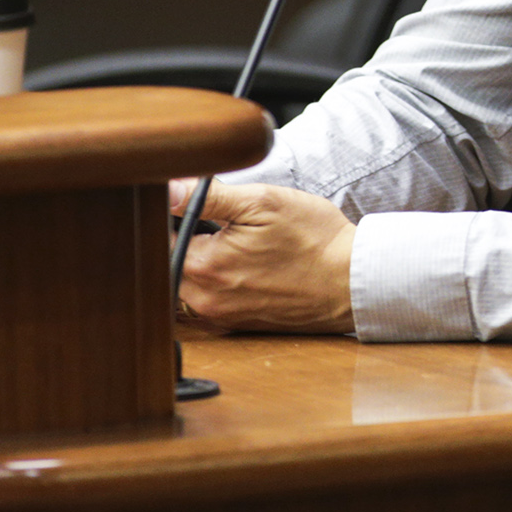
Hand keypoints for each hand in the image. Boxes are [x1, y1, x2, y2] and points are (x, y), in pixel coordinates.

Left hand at [170, 178, 355, 333]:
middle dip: (180, 238)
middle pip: (166, 262)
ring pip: (183, 283)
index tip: (192, 202)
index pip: (159, 234)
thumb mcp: (263, 202)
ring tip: (227, 241)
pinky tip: (242, 264)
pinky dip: (213, 281)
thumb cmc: (314, 239)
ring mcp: (219, 317)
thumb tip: (166, 186)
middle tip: (210, 219)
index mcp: (204, 266)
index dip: (170, 212)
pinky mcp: (235, 325)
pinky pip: (205, 301)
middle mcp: (205, 300)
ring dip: (195, 261)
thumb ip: (207, 195)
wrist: (352, 281)